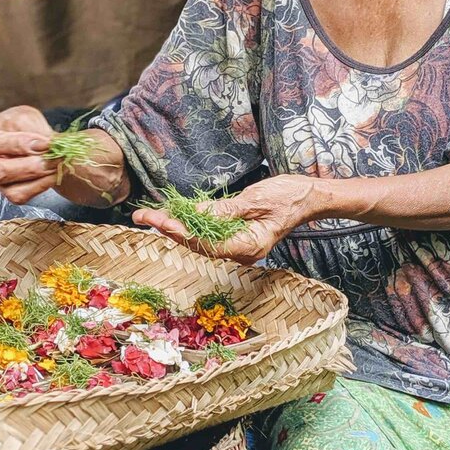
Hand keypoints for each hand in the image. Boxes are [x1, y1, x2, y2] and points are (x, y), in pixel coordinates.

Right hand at [0, 106, 56, 204]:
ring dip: (39, 175)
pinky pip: (22, 196)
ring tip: (58, 161)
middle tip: (56, 155)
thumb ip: (29, 130)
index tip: (45, 143)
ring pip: (10, 187)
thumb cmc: (20, 127)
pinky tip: (53, 173)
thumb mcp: (23, 118)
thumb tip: (44, 146)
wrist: (32, 143)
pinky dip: (41, 184)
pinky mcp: (5, 194)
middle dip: (31, 164)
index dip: (18, 144)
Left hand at [132, 175, 322, 264]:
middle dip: (168, 229)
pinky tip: (172, 216)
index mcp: (247, 246)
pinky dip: (190, 225)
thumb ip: (224, 210)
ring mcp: (238, 247)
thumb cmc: (288, 197)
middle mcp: (240, 252)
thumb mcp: (254, 200)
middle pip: (197, 244)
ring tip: (149, 215)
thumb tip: (194, 213)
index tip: (157, 220)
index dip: (178, 232)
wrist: (308, 197)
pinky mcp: (236, 238)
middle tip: (141, 215)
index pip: (204, 243)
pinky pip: (208, 234)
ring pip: (200, 240)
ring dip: (175, 227)